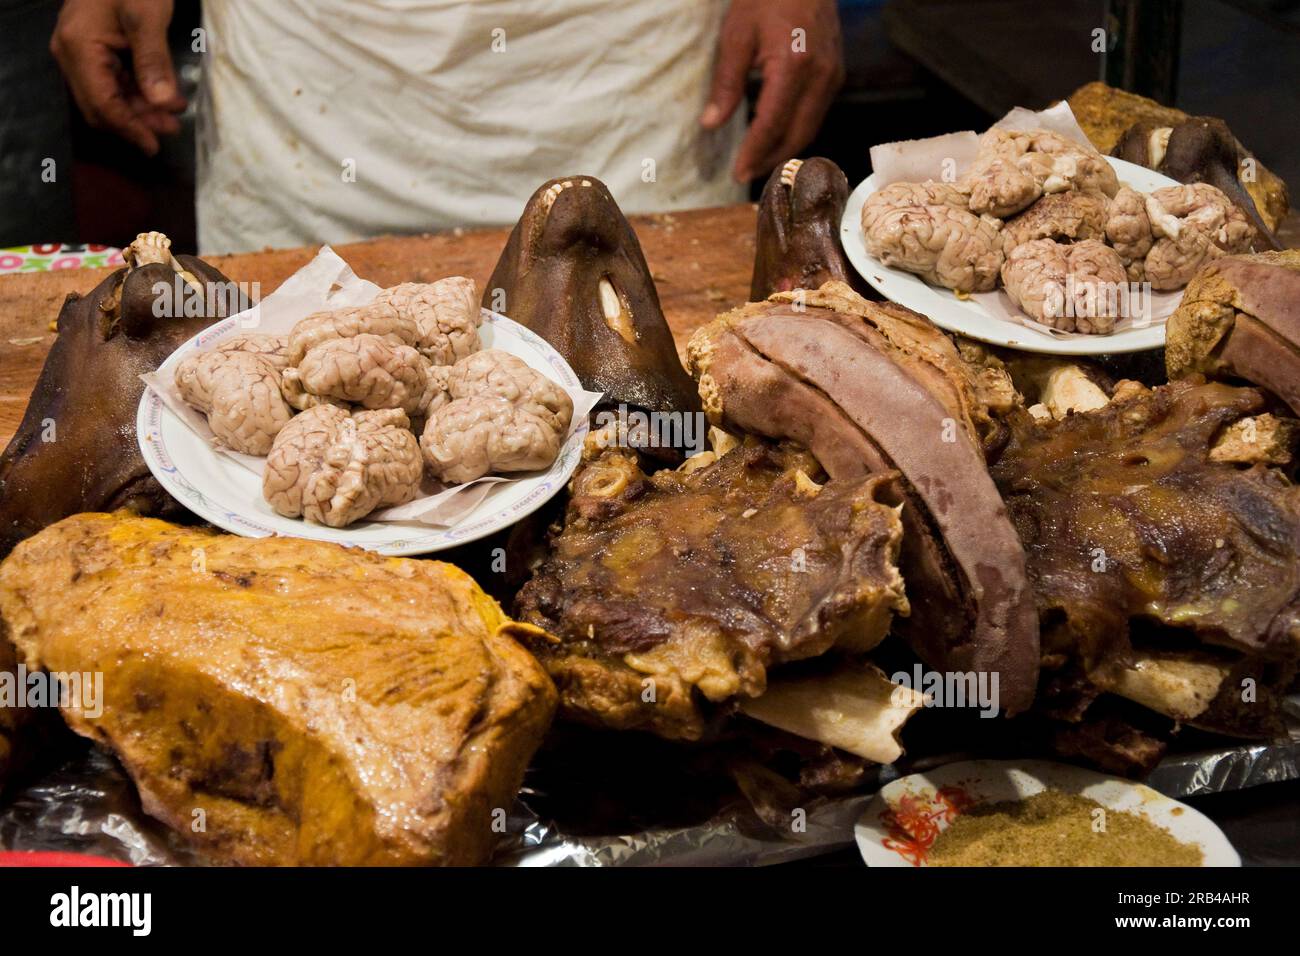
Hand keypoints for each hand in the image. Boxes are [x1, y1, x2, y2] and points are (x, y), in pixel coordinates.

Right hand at [50, 0, 184, 155]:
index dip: (129, 128)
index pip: (102, 104)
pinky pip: (111, 83)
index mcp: (78, 49)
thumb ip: (154, 61)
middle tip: (171, 128)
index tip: (154, 146)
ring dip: (139, 111)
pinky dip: (136, 95)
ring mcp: (79, 53)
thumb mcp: (147, 17)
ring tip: (173, 114)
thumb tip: (162, 104)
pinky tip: (162, 98)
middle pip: (100, 107)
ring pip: (107, 98)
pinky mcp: (91, 51)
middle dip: (136, 123)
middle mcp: (70, 55)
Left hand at [701, 0, 844, 182]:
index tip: (737, 173)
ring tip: (757, 160)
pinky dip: (796, 130)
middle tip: (745, 174)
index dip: (754, 152)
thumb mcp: (736, 36)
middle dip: (770, 159)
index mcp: (793, 66)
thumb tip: (711, 124)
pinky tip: (776, 136)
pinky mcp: (836, 73)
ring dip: (785, 149)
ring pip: (810, 128)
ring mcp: (833, 75)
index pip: (772, 124)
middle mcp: (820, 75)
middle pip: (797, 134)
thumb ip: (726, 84)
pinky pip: (817, 113)